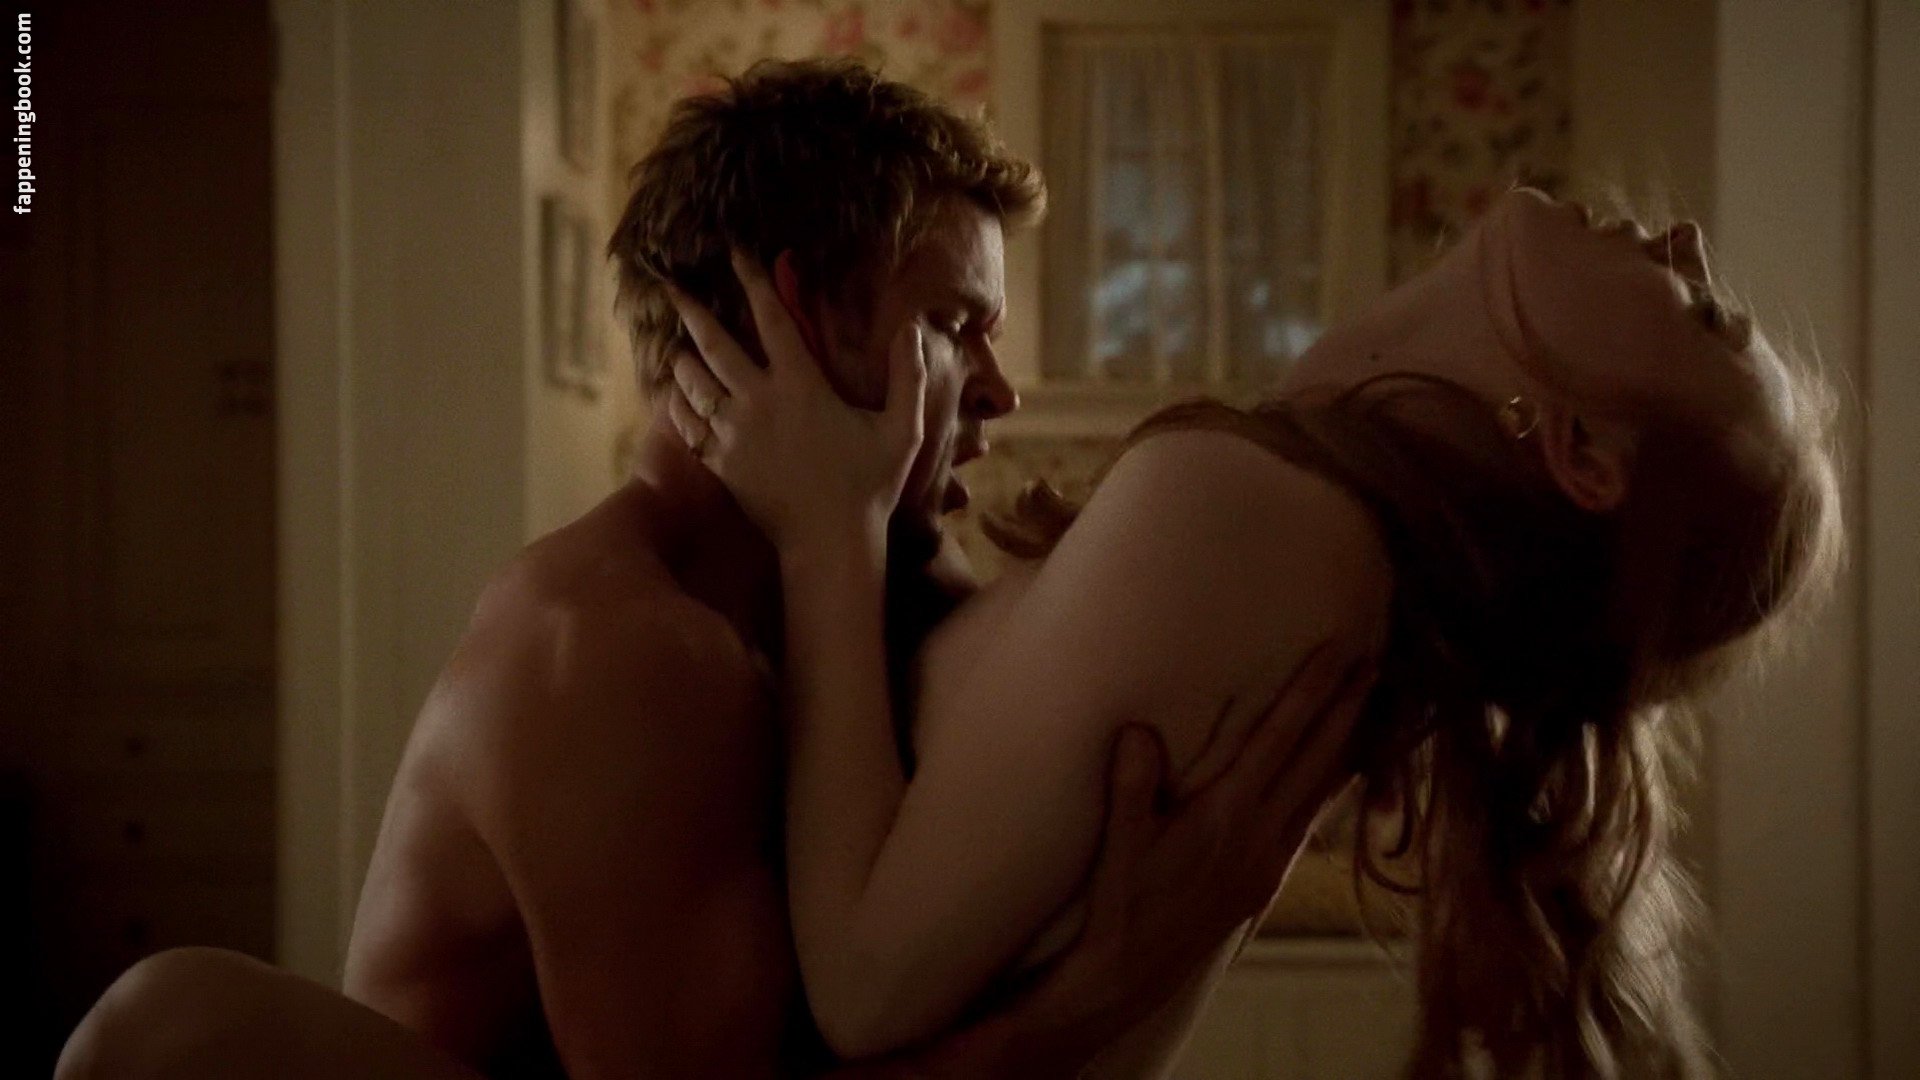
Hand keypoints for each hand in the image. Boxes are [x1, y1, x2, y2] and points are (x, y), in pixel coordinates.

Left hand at [664, 252, 927, 554]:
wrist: (829, 542)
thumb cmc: (870, 485)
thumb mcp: (903, 428)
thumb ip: (907, 375)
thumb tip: (911, 327)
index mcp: (800, 385)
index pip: (771, 319)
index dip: (753, 281)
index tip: (737, 253)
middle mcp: (758, 402)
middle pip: (714, 344)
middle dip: (693, 311)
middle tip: (674, 288)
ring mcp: (733, 434)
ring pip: (693, 383)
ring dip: (685, 360)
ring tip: (681, 347)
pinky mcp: (719, 463)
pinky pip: (686, 424)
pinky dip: (679, 404)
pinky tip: (678, 395)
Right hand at [1018, 647, 1373, 1046]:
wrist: (1130, 976)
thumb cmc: (1120, 904)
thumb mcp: (1117, 845)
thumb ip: (1129, 787)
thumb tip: (1138, 730)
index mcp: (1225, 816)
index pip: (1278, 740)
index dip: (1311, 693)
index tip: (1338, 652)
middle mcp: (1259, 836)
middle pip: (1317, 759)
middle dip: (1347, 708)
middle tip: (1375, 660)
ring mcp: (1269, 861)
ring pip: (1322, 791)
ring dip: (1347, 744)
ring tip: (1369, 706)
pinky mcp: (1266, 882)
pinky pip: (1310, 822)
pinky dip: (1330, 789)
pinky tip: (1338, 776)